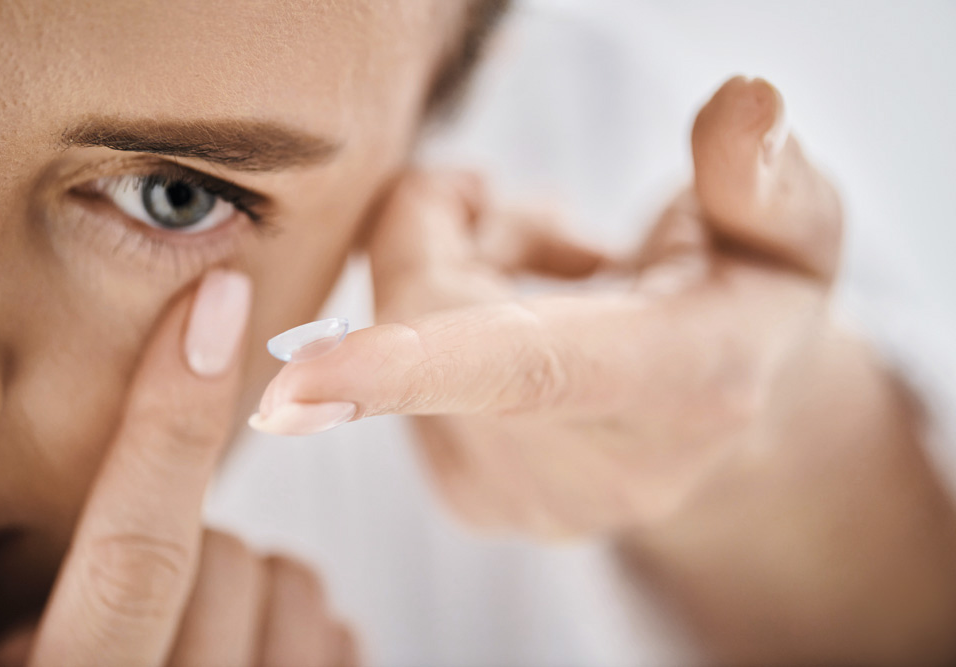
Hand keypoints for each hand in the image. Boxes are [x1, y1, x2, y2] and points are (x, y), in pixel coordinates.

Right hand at [0, 271, 356, 666]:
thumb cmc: (25, 659)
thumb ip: (14, 587)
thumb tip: (32, 523)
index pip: (133, 556)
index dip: (170, 422)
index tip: (215, 303)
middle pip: (223, 559)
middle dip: (192, 540)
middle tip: (150, 583)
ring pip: (295, 584)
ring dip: (254, 578)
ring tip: (196, 627)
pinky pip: (340, 636)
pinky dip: (307, 621)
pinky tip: (256, 651)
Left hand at [250, 77, 841, 535]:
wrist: (724, 417)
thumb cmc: (752, 301)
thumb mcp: (791, 228)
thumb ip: (765, 172)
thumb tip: (745, 100)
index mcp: (684, 384)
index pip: (534, 368)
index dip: (410, 364)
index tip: (291, 388)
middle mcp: (597, 469)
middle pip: (426, 309)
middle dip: (445, 225)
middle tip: (519, 213)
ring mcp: (526, 500)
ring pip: (399, 336)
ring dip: (453, 274)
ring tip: (546, 281)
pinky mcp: (475, 501)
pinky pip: (397, 378)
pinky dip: (438, 330)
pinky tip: (514, 329)